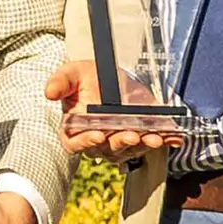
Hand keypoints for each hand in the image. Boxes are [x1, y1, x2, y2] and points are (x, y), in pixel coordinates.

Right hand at [47, 56, 177, 161]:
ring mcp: (118, 141)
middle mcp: (95, 139)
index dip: (84, 142)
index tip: (97, 135)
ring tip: (154, 138)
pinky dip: (163, 141)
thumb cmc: (87, 76)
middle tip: (131, 135)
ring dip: (142, 146)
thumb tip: (49, 93)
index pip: (74, 143)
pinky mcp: (139, 136)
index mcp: (74, 127)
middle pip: (105, 149)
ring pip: (129, 150)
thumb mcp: (73, 73)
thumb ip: (60, 82)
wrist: (112, 75)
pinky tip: (173, 137)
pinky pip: (150, 143)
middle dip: (120, 143)